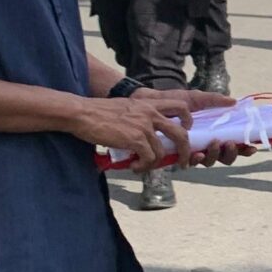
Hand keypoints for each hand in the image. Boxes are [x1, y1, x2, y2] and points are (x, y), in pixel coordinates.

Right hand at [69, 88, 201, 170]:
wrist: (83, 113)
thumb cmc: (98, 111)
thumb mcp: (126, 106)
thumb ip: (140, 116)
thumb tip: (144, 135)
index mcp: (149, 104)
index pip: (181, 106)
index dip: (188, 120)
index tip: (185, 131)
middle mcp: (151, 114)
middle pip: (181, 134)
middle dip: (185, 151)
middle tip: (182, 162)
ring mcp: (144, 127)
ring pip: (162, 152)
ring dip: (154, 164)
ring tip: (142, 166)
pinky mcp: (135, 139)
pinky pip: (148, 158)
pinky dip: (143, 166)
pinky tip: (134, 167)